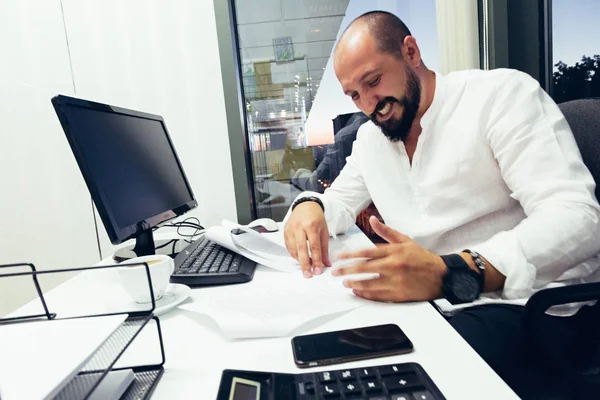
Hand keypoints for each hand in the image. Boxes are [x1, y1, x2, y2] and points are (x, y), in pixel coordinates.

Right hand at [284, 201, 331, 277]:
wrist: (305, 205)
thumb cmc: (316, 218)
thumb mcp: (324, 231)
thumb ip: (324, 248)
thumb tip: (326, 264)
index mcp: (311, 225)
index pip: (314, 247)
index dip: (316, 260)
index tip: (318, 271)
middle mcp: (299, 227)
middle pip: (301, 249)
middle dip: (304, 264)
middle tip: (308, 274)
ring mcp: (290, 229)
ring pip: (293, 249)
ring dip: (299, 260)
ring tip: (305, 266)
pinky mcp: (285, 231)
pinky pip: (288, 247)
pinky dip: (293, 254)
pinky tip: (299, 258)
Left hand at [332, 216, 446, 301]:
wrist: (440, 276)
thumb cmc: (421, 257)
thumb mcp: (405, 240)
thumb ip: (386, 231)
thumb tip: (372, 219)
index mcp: (394, 251)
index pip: (367, 252)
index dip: (350, 255)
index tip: (339, 257)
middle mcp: (394, 265)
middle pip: (365, 268)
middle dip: (347, 270)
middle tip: (335, 272)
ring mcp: (396, 281)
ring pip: (370, 283)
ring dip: (354, 283)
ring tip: (345, 282)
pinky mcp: (399, 294)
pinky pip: (378, 295)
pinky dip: (366, 294)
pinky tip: (357, 291)